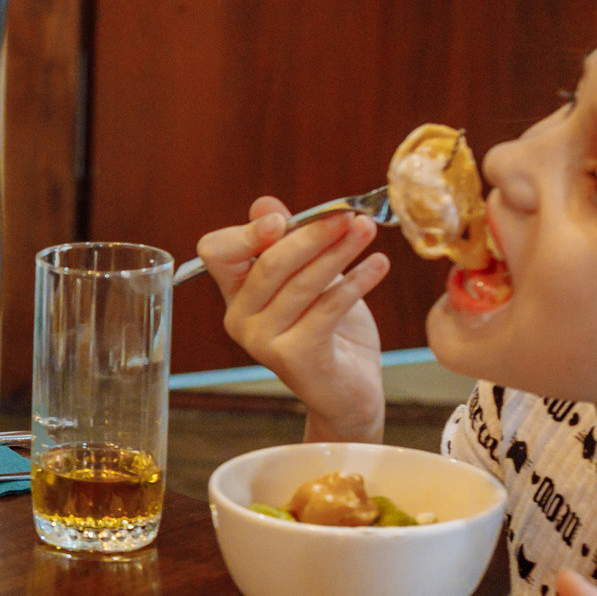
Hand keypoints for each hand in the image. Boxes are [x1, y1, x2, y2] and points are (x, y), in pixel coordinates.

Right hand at [196, 198, 388, 443]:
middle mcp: (239, 319)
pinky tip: (379, 265)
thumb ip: (287, 243)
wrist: (349, 391)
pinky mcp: (294, 357)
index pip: (217, 252)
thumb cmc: (330, 331)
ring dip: (340, 252)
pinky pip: (327, 308)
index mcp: (236, 294)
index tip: (283, 219)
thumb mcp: (309, 278)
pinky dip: (357, 282)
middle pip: (268, 263)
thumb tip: (264, 204)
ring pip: (302, 283)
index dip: (246, 233)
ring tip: (367, 231)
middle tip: (349, 216)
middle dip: (311, 234)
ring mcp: (263, 342)